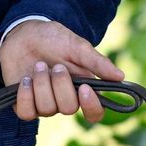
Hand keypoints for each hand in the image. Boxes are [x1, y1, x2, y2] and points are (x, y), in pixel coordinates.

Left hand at [0, 20, 123, 123]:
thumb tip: (121, 76)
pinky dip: (25, 96)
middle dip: (61, 85)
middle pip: (69, 109)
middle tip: (56, 66)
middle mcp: (64, 100)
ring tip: (38, 65)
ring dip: (42, 84)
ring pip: (47, 109)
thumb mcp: (77, 46)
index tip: (85, 89)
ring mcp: (44, 103)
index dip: (92, 107)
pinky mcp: (24, 103)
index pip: (94, 113)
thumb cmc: (54, 39)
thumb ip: (96, 62)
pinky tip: (25, 79)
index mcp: (82, 88)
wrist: (24, 33)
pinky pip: (26, 113)